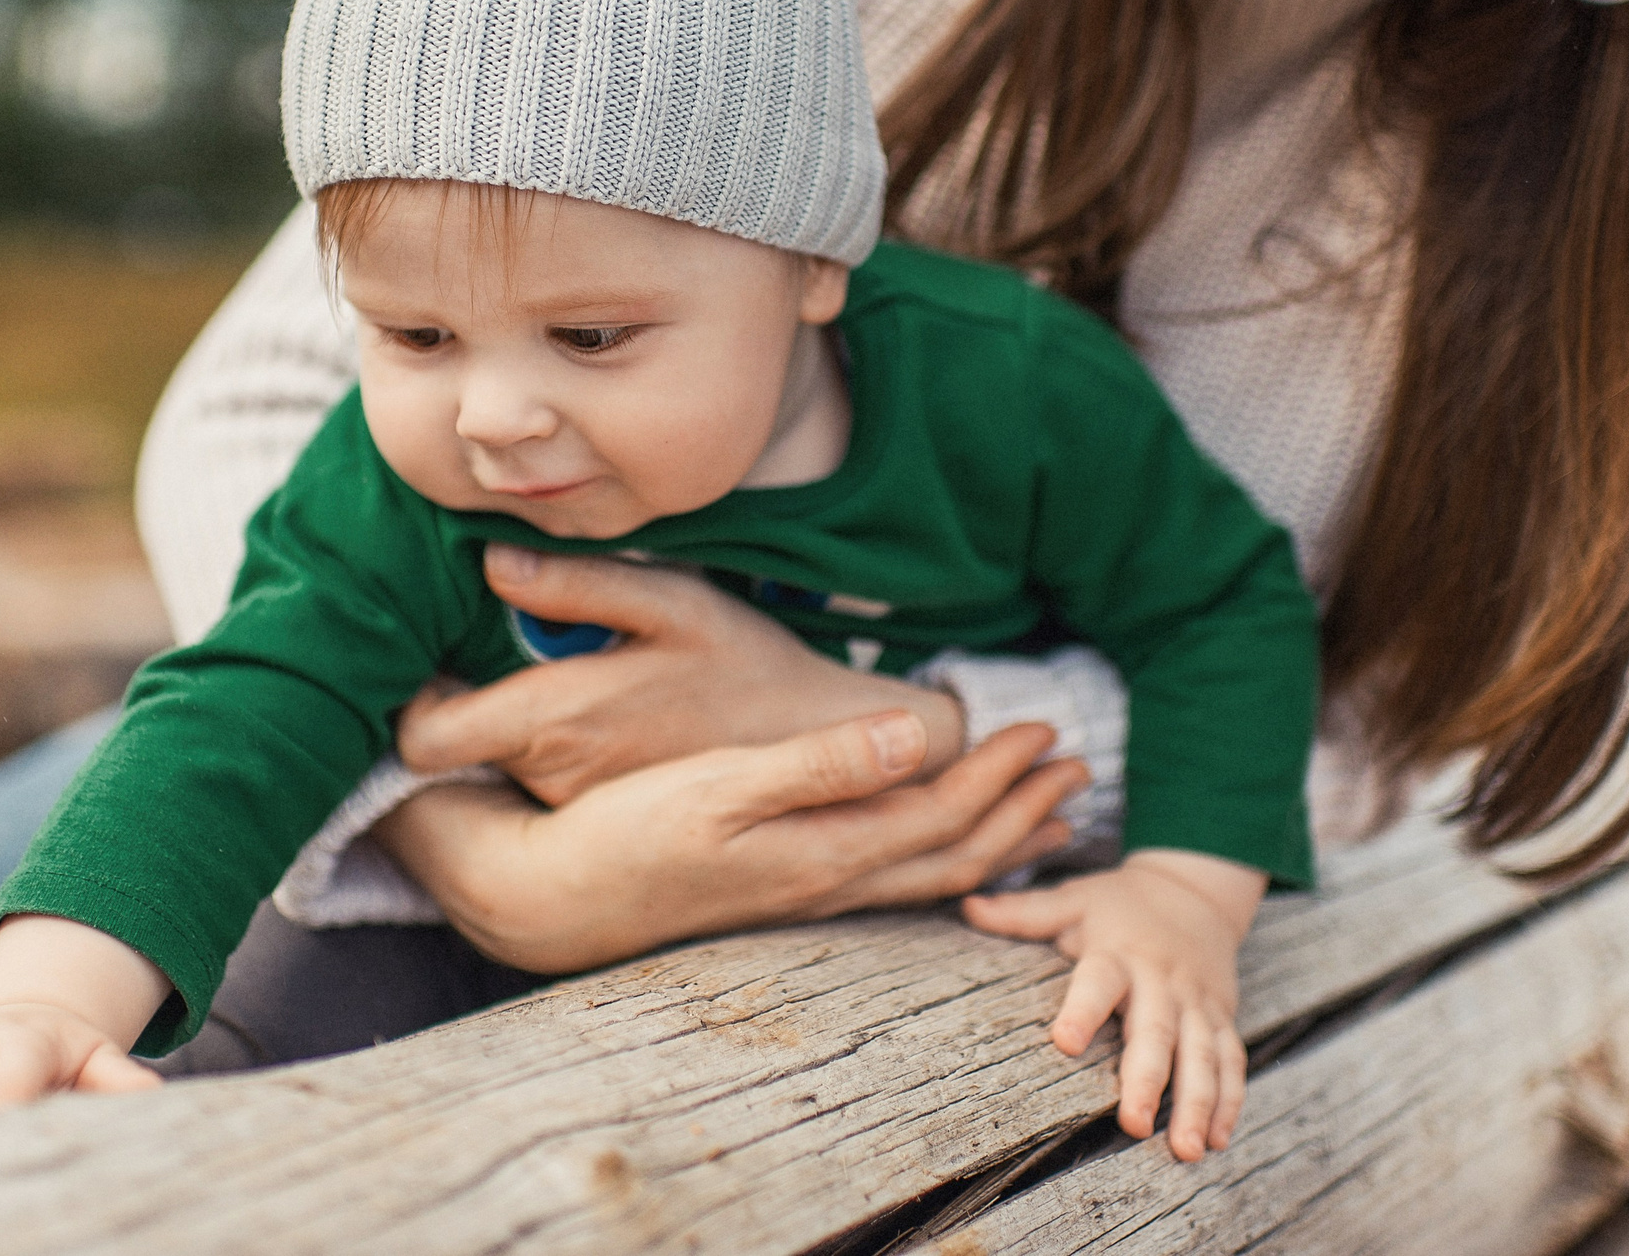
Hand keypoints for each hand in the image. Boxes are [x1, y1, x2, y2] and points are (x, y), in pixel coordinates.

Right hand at [373, 710, 1088, 972]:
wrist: (553, 898)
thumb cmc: (628, 833)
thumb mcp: (722, 785)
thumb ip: (822, 761)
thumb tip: (917, 734)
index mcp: (824, 853)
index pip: (942, 815)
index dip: (1000, 774)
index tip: (1047, 729)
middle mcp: (827, 884)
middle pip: (953, 857)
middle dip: (1020, 814)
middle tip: (1075, 771)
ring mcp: (803, 896)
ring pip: (926, 877)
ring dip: (990, 843)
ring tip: (1038, 819)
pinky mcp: (778, 893)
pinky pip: (888, 882)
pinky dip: (937, 862)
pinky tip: (936, 848)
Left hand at [398, 544, 966, 801]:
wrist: (822, 756)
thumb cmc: (747, 667)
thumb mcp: (674, 604)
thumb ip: (581, 584)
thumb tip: (491, 560)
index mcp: (554, 721)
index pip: (420, 742)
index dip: (406, 703)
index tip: (423, 662)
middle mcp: (551, 777)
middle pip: (446, 757)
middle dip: (447, 705)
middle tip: (466, 653)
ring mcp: (572, 809)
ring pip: (490, 772)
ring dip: (497, 728)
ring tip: (533, 676)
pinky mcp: (597, 822)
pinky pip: (533, 788)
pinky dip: (536, 754)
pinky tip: (579, 715)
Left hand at [962, 849, 1266, 1163]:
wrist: (1195, 889)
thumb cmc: (1120, 903)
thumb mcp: (1073, 900)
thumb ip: (1024, 912)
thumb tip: (967, 905)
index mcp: (1118, 953)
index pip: (1098, 981)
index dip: (1082, 1009)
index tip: (1064, 1041)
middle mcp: (1162, 981)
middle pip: (1156, 1032)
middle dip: (1148, 1080)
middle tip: (1134, 1125)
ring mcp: (1197, 1002)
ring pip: (1202, 1055)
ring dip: (1197, 1104)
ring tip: (1186, 1151)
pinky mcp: (1221, 1017)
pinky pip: (1231, 1060)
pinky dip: (1230, 1100)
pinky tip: (1217, 1140)